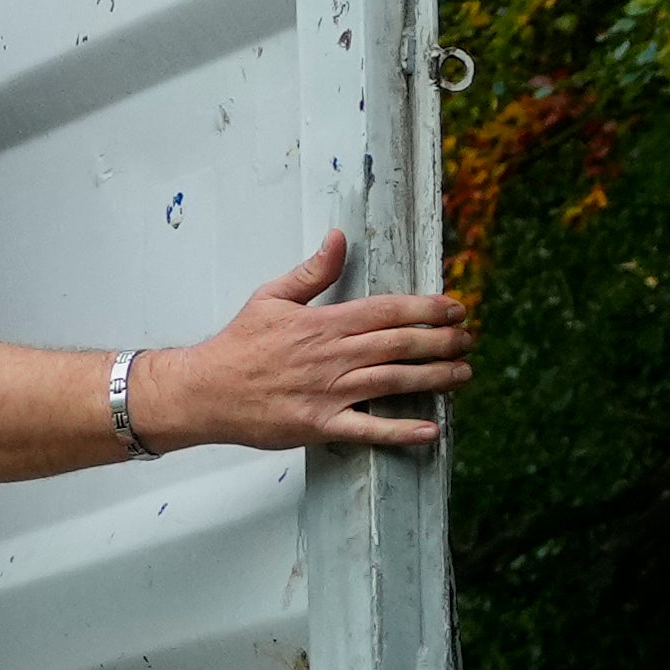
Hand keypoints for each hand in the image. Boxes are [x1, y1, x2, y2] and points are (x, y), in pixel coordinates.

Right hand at [157, 234, 468, 452]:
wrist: (201, 392)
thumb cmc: (236, 346)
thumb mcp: (270, 298)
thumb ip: (311, 272)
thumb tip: (338, 238)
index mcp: (323, 323)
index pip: (387, 310)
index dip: (427, 308)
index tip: (456, 308)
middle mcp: (331, 356)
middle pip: (400, 345)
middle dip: (442, 341)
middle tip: (468, 339)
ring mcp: (327, 392)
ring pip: (394, 382)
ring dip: (435, 378)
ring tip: (463, 373)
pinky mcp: (318, 424)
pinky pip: (367, 428)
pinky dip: (401, 431)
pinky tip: (431, 430)